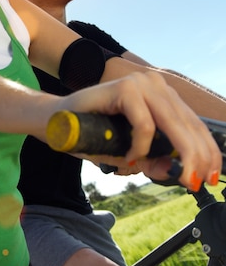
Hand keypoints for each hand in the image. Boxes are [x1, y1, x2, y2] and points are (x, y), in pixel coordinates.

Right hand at [60, 71, 220, 191]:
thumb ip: (151, 160)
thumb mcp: (128, 153)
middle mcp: (155, 85)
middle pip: (188, 124)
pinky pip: (144, 125)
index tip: (210, 176)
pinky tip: (129, 158)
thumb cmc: (90, 133)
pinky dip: (140, 147)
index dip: (206, 151)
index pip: (194, 124)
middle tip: (194, 181)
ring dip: (176, 154)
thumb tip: (175, 172)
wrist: (55, 121)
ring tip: (174, 175)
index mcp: (161, 96)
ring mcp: (140, 84)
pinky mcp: (125, 89)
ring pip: (172, 124)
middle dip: (197, 157)